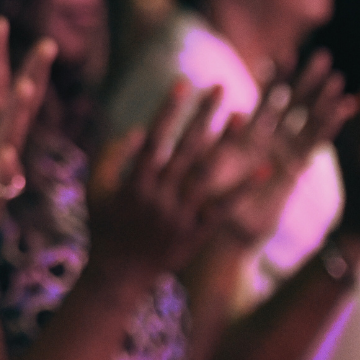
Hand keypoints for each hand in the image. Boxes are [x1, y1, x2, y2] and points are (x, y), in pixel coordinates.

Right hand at [90, 83, 240, 282]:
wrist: (118, 276)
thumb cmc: (103, 227)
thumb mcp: (95, 189)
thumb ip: (110, 157)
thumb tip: (137, 129)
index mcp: (134, 183)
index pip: (155, 138)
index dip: (168, 110)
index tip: (182, 83)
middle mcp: (159, 196)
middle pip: (186, 148)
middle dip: (203, 115)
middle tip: (219, 86)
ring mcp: (180, 216)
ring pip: (207, 173)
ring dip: (226, 143)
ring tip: (243, 115)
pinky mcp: (196, 234)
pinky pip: (224, 209)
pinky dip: (244, 189)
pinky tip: (264, 169)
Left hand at [219, 51, 354, 244]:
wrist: (221, 230)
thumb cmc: (204, 195)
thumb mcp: (206, 164)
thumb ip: (218, 140)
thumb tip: (234, 112)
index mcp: (244, 133)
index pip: (264, 99)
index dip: (276, 78)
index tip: (284, 55)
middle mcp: (267, 140)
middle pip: (290, 104)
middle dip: (305, 80)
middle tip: (321, 56)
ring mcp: (283, 153)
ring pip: (307, 121)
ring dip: (322, 101)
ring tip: (337, 78)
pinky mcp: (293, 169)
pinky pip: (313, 144)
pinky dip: (328, 126)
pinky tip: (343, 109)